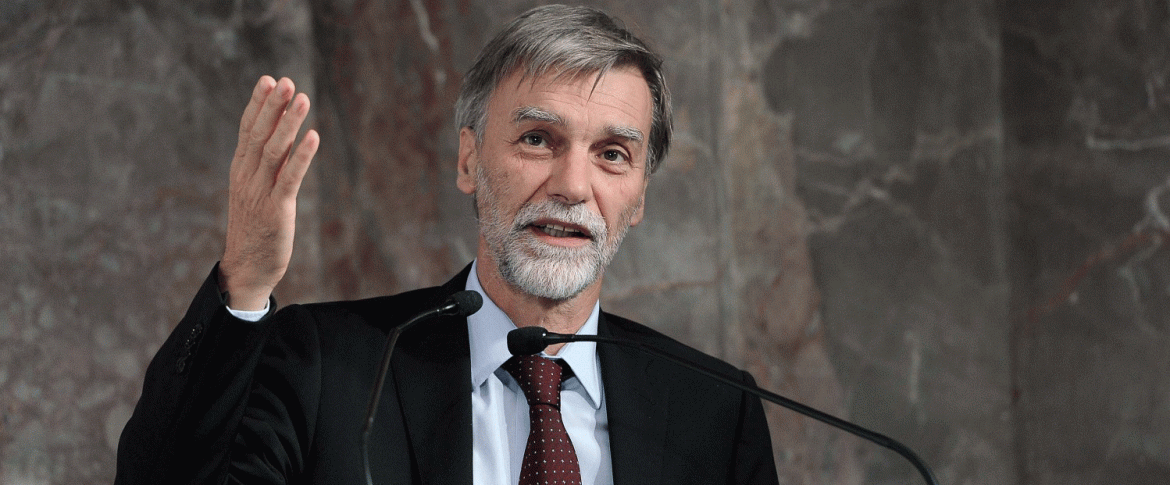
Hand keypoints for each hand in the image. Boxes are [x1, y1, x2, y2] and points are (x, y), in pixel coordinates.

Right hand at [219, 76, 318, 309]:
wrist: (248, 268)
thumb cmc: (255, 227)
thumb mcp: (256, 190)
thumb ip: (266, 164)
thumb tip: (281, 135)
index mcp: (240, 170)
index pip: (247, 129)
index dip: (258, 104)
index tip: (268, 79)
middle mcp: (247, 177)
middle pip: (259, 134)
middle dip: (273, 106)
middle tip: (285, 80)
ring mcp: (260, 193)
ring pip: (274, 151)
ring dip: (288, 123)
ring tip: (302, 98)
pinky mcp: (277, 210)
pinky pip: (290, 178)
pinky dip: (302, 156)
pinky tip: (313, 137)